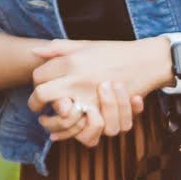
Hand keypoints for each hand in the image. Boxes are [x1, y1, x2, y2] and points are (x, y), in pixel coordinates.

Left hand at [28, 39, 150, 147]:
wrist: (146, 62)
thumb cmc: (115, 51)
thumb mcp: (86, 45)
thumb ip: (60, 48)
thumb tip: (34, 52)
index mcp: (71, 61)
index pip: (39, 75)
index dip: (36, 83)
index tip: (40, 87)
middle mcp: (77, 79)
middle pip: (42, 94)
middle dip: (35, 103)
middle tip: (37, 108)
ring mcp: (89, 97)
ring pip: (58, 114)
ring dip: (51, 121)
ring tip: (47, 121)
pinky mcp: (103, 112)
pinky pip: (80, 129)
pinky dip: (70, 134)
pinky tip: (61, 133)